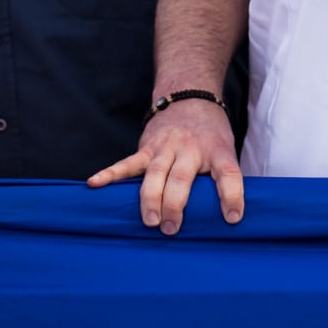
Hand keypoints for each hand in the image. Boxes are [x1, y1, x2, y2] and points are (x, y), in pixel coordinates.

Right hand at [86, 97, 243, 234]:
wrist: (191, 98)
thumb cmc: (211, 135)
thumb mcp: (226, 149)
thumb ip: (220, 177)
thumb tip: (220, 219)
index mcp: (217, 150)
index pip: (228, 173)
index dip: (232, 196)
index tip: (232, 218)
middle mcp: (191, 148)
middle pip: (181, 177)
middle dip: (175, 205)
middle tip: (171, 229)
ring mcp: (166, 147)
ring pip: (155, 174)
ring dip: (151, 199)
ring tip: (150, 222)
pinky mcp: (147, 148)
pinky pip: (127, 163)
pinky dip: (110, 174)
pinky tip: (95, 183)